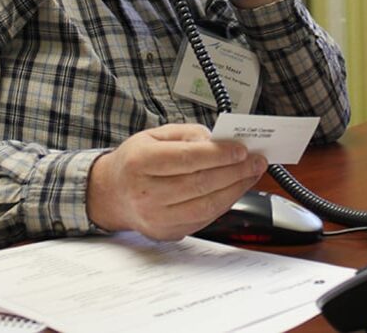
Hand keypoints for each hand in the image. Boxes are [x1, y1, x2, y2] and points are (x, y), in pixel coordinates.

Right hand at [86, 123, 267, 239]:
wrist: (111, 194)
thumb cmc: (135, 161)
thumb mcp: (155, 135)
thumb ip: (188, 134)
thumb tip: (219, 141)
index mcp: (140, 163)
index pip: (186, 159)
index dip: (218, 154)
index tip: (241, 149)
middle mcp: (145, 193)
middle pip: (200, 184)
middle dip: (235, 171)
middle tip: (255, 160)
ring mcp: (156, 217)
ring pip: (207, 205)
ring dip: (236, 189)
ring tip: (251, 173)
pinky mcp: (167, 232)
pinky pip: (205, 218)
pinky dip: (225, 202)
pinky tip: (236, 188)